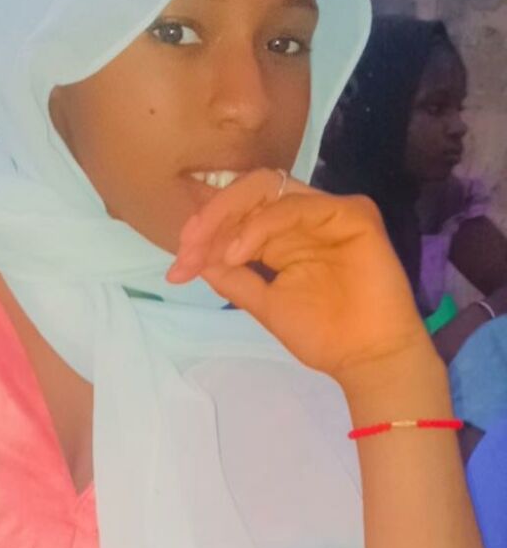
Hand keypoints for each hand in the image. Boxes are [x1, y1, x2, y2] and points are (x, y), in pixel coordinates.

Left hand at [167, 169, 430, 383]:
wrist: (368, 359)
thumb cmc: (322, 334)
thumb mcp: (264, 303)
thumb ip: (232, 277)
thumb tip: (195, 259)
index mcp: (284, 233)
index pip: (239, 212)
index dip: (205, 231)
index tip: (178, 265)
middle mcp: (303, 216)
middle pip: (249, 191)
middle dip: (211, 215)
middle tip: (187, 247)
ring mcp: (328, 211)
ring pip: (268, 188)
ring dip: (229, 218)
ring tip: (208, 253)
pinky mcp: (353, 214)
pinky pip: (297, 206)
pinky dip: (261, 225)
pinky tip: (239, 252)